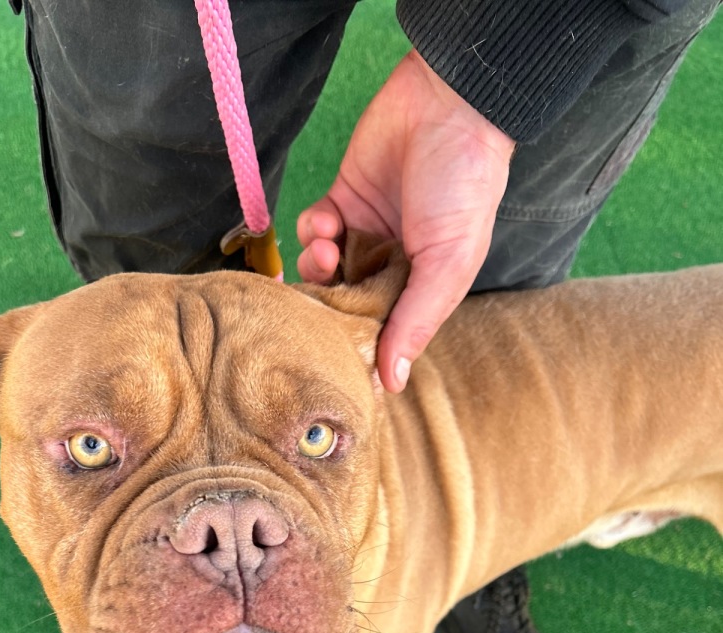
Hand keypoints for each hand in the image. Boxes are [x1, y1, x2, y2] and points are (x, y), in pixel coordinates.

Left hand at [297, 50, 514, 392]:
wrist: (447, 105)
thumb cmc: (463, 187)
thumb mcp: (446, 265)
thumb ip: (415, 323)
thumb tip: (392, 384)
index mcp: (421, 290)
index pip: (382, 334)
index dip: (358, 348)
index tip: (337, 361)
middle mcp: (390, 268)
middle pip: (344, 307)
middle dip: (327, 310)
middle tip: (320, 305)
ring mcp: (364, 234)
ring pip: (322, 272)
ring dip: (317, 269)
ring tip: (330, 252)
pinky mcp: (342, 201)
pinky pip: (314, 230)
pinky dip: (312, 230)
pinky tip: (327, 221)